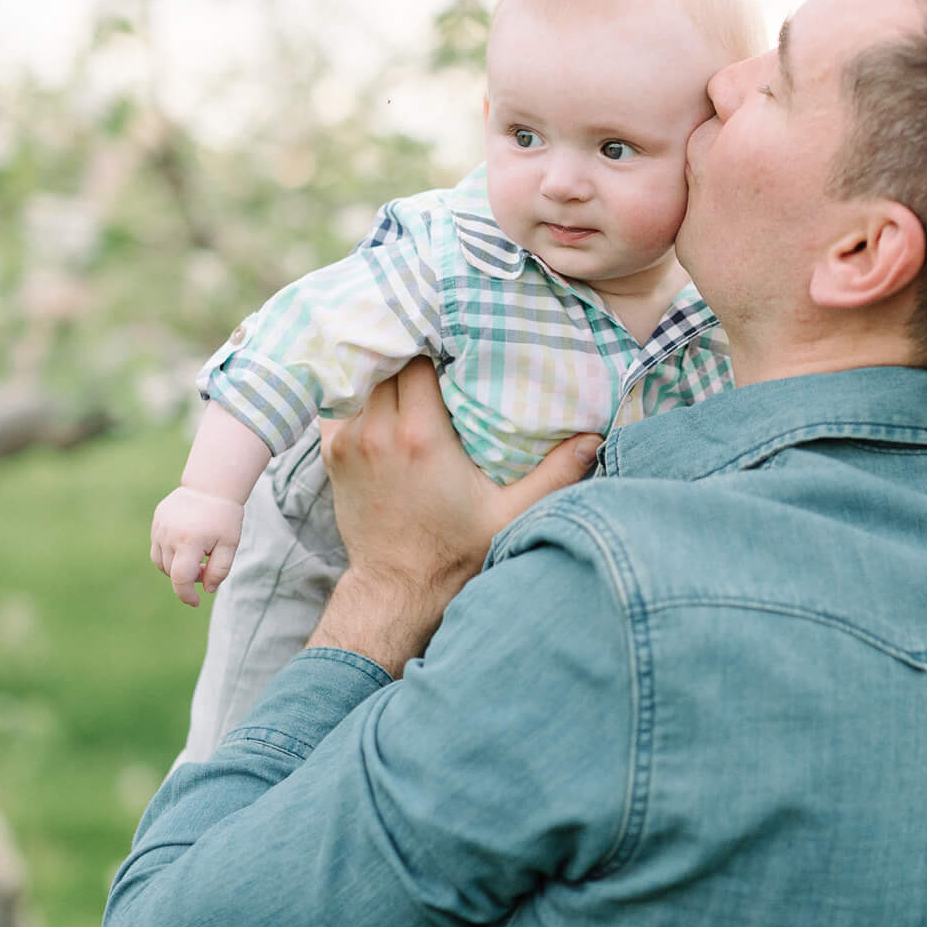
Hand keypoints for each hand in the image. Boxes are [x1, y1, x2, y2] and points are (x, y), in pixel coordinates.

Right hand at [150, 486, 244, 606]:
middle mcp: (170, 535)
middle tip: (206, 567)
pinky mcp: (156, 521)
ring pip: (160, 561)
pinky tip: (187, 543)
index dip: (186, 595)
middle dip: (187, 577)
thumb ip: (219, 570)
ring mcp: (160, 528)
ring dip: (175, 567)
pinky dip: (169, 554)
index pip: (180, 579)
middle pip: (171, 571)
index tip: (196, 602)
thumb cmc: (224, 517)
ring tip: (197, 555)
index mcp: (189, 542)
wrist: (211, 485)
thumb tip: (207, 590)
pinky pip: (157, 547)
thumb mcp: (230, 544)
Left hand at [309, 360, 601, 673]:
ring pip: (363, 378)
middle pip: (389, 360)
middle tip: (439, 344)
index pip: (419, 357)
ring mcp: (348, 441)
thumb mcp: (511, 513)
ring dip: (385, 369)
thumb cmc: (457, 551)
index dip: (436, 342)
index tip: (457, 338)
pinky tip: (382, 392)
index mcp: (420, 435)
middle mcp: (377, 430)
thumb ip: (555, 473)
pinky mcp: (332, 453)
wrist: (400, 588)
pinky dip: (360, 392)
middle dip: (412, 349)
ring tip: (412, 362)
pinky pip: (341, 402)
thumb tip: (594, 437)